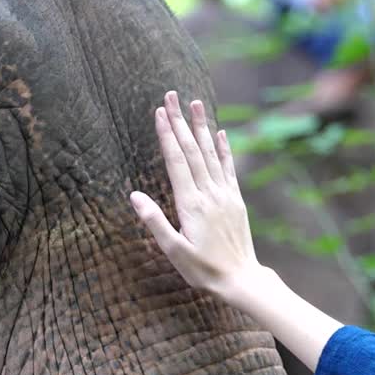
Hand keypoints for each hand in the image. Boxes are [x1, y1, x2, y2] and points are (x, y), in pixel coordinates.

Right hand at [130, 91, 262, 302]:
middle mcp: (209, 193)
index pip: (176, 161)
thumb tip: (134, 196)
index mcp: (191, 204)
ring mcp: (225, 195)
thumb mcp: (173, 250)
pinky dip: (224, 148)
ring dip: (202, 127)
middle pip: (192, 150)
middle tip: (171, 96)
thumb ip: (154, 222)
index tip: (159, 112)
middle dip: (180, 122)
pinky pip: (229, 168)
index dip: (167, 135)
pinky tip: (220, 133)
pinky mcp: (235, 200)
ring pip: (211, 154)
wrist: (240, 278)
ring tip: (195, 103)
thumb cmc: (202, 269)